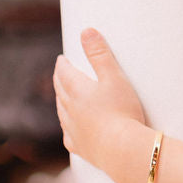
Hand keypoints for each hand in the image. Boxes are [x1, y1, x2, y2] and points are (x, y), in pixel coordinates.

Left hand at [53, 29, 147, 177]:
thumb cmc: (122, 112)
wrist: (123, 151)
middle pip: (60, 91)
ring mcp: (74, 130)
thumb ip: (100, 54)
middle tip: (60, 74)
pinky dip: (68, 129)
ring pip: (61, 113)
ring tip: (62, 98)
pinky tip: (70, 131)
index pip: (64, 72)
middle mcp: (70, 110)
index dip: (62, 64)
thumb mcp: (114, 77)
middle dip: (59, 80)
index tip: (62, 59)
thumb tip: (86, 31)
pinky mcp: (81, 148)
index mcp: (76, 90)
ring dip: (60, 103)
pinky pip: (69, 137)